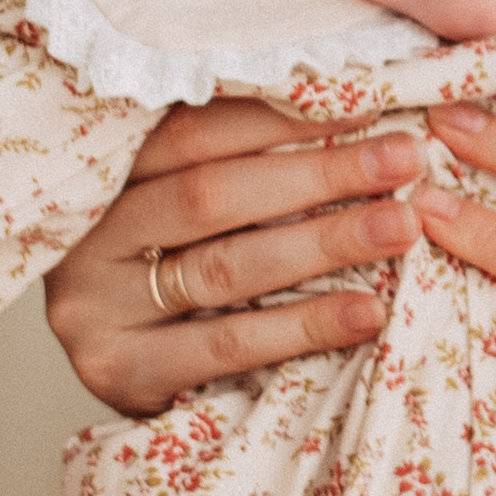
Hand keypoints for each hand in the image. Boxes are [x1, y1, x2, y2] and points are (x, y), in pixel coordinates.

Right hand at [42, 100, 426, 415]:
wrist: (139, 393)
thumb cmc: (185, 282)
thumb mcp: (200, 214)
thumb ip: (250, 165)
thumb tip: (357, 107)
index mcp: (107, 176)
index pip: (196, 130)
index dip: (284, 115)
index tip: (370, 103)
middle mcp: (90, 235)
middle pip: (213, 193)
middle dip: (319, 173)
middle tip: (404, 158)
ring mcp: (94, 306)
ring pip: (224, 266)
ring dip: (324, 242)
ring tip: (401, 227)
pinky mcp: (118, 371)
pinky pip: (227, 343)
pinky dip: (305, 325)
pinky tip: (368, 311)